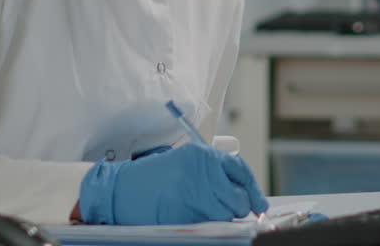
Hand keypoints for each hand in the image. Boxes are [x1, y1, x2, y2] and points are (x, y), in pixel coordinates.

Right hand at [78, 142, 268, 224]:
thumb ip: (212, 172)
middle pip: (238, 198)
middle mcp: (202, 172)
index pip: (241, 172)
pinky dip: (204, 224)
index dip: (252, 190)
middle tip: (228, 209)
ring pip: (225, 215)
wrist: (120, 189)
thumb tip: (242, 193)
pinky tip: (189, 215)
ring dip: (219, 217)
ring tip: (200, 209)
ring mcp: (193, 194)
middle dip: (236, 207)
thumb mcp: (185, 163)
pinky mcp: (185, 213)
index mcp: (203, 155)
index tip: (258, 204)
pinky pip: (208, 225)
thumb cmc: (152, 177)